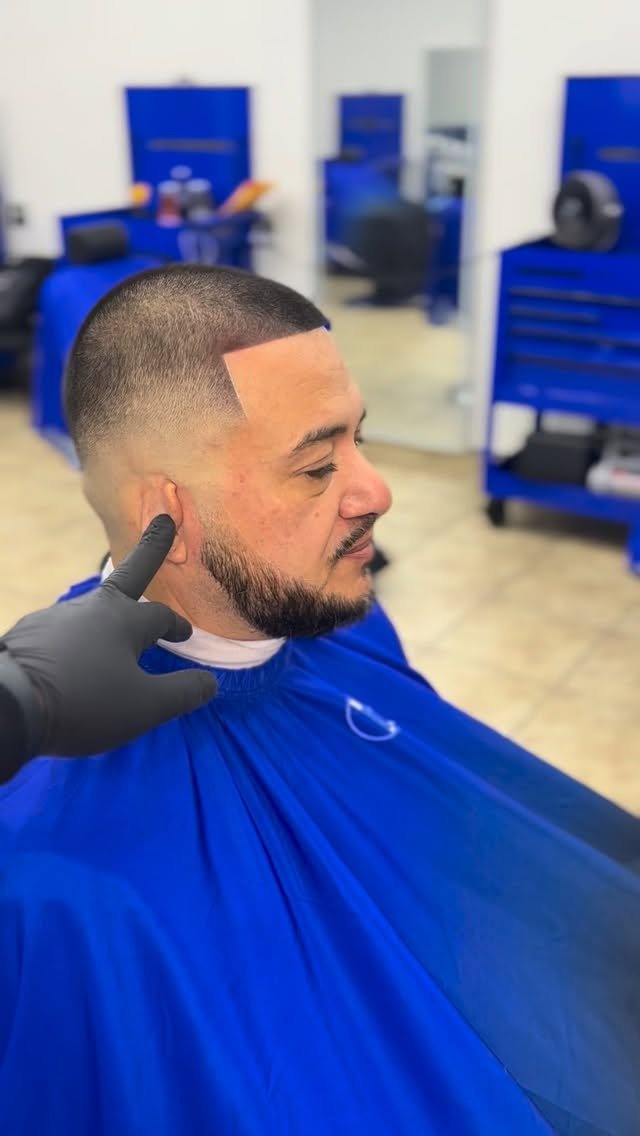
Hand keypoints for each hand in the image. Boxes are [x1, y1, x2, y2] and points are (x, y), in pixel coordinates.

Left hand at [1, 515, 216, 757]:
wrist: (8, 704)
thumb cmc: (85, 702)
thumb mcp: (145, 707)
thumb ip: (182, 692)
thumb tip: (211, 682)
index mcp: (124, 621)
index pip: (161, 615)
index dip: (176, 625)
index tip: (185, 635)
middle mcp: (90, 609)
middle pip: (127, 578)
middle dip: (150, 549)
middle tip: (163, 521)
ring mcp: (54, 618)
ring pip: (89, 616)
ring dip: (103, 623)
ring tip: (103, 653)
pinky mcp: (26, 635)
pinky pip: (59, 637)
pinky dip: (71, 646)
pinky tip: (66, 669)